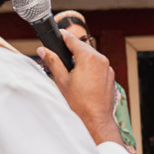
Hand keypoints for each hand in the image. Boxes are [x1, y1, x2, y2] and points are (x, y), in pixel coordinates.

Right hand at [39, 30, 122, 145]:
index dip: (63, 36)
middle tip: (58, 53)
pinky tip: (81, 78)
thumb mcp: (61, 80)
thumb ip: (53, 62)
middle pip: (83, 48)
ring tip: (69, 69)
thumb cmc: (79, 103)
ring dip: (80, 59)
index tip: (57, 33)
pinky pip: (98, 66)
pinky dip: (89, 67)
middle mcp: (101, 59)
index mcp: (88, 57)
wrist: (96, 120)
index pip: (73, 40)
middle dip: (71, 50)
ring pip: (91, 57)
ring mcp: (107, 68)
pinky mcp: (110, 76)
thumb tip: (43, 50)